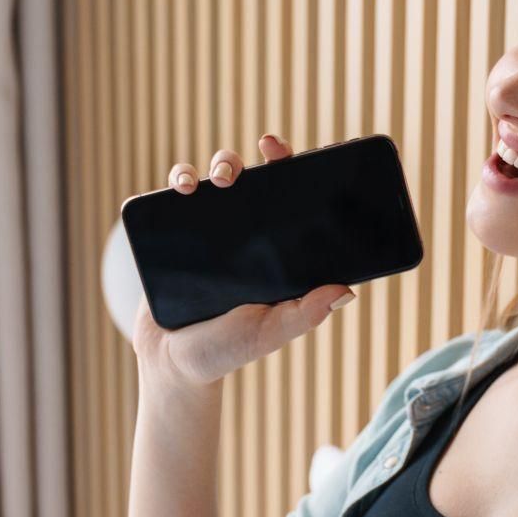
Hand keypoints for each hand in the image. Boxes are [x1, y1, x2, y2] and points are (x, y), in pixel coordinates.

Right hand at [130, 133, 357, 397]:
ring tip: (207, 183)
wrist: (173, 365)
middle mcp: (240, 236)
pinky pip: (174, 198)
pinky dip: (177, 181)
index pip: (283, 199)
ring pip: (209, 181)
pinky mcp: (171, 237)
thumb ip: (305, 314)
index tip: (280, 151)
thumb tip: (346, 290)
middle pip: (244, 181)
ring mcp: (205, 234)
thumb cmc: (227, 351)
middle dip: (239, 162)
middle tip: (236, 174)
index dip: (286, 168)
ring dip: (208, 166)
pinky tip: (182, 189)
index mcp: (270, 251)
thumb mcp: (270, 332)